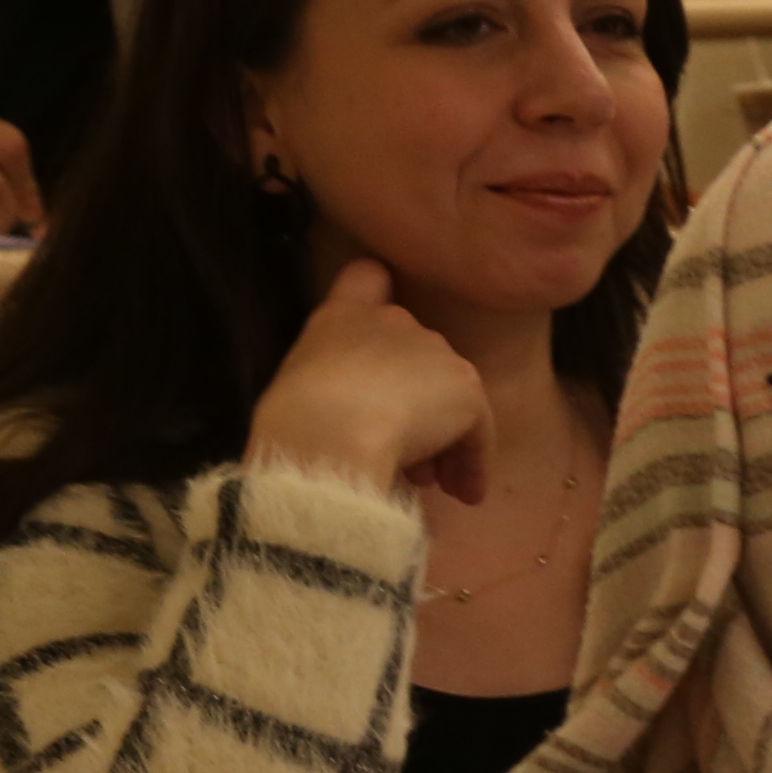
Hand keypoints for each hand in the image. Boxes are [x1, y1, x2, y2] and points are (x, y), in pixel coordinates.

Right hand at [245, 259, 490, 502]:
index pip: (366, 278)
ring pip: (447, 399)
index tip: (383, 314)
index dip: (376, 290)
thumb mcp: (300, 391)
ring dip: (441, 440)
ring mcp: (435, 352)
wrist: (329, 437)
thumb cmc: (294, 424)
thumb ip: (330, 385)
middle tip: (402, 454)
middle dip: (413, 407)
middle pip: (416, 360)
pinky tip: (465, 494)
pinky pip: (476, 434)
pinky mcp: (466, 390)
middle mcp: (395, 322)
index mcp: (341, 318)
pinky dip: (472, 464)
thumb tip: (358, 417)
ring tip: (425, 482)